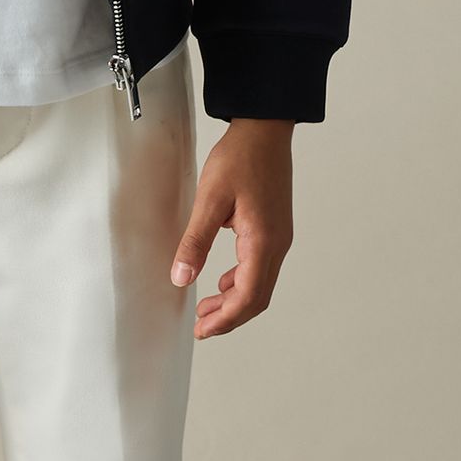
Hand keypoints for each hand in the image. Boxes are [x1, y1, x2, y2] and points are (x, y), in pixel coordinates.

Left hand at [169, 118, 294, 337]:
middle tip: (202, 327)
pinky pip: (261, 267)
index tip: (203, 330)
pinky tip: (222, 281)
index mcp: (263, 241)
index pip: (248, 296)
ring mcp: (279, 237)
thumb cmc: (241, 158)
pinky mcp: (275, 228)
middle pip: (258, 297)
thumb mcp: (210, 200)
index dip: (225, 319)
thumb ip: (195, 242)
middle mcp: (277, 244)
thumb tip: (181, 277)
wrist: (265, 129)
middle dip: (230, 317)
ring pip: (261, 284)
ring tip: (207, 307)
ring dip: (235, 300)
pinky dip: (241, 282)